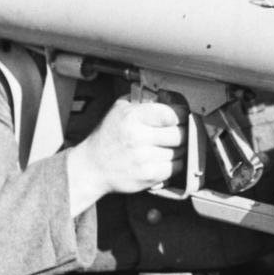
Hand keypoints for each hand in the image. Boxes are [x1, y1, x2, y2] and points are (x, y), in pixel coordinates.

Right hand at [67, 98, 186, 215]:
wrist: (92, 166)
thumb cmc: (108, 136)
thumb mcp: (120, 109)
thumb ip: (143, 101)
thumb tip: (170, 98)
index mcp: (132, 117)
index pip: (171, 114)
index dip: (180, 115)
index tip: (180, 117)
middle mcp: (138, 137)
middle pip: (179, 134)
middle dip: (181, 132)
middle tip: (176, 132)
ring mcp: (144, 158)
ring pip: (180, 151)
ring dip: (178, 149)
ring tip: (167, 146)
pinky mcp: (148, 176)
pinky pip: (175, 167)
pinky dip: (174, 163)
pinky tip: (164, 159)